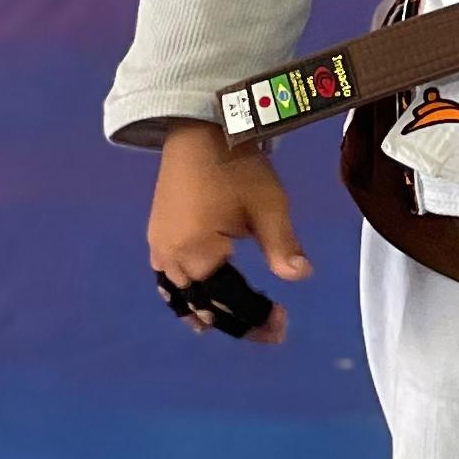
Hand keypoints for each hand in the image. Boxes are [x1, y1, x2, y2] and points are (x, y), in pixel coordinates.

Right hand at [148, 122, 309, 347]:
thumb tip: (301, 276)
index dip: (257, 318)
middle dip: (239, 322)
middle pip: (206, 306)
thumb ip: (282, 245)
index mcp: (199, 252)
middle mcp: (172, 257)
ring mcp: (159, 247)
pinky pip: (166, 281)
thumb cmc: (238, 165)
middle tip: (272, 330)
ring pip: (182, 298)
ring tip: (236, 326)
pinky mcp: (156, 236)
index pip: (231, 301)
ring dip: (211, 314)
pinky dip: (184, 299)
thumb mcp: (268, 205)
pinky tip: (197, 307)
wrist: (200, 128)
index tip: (283, 325)